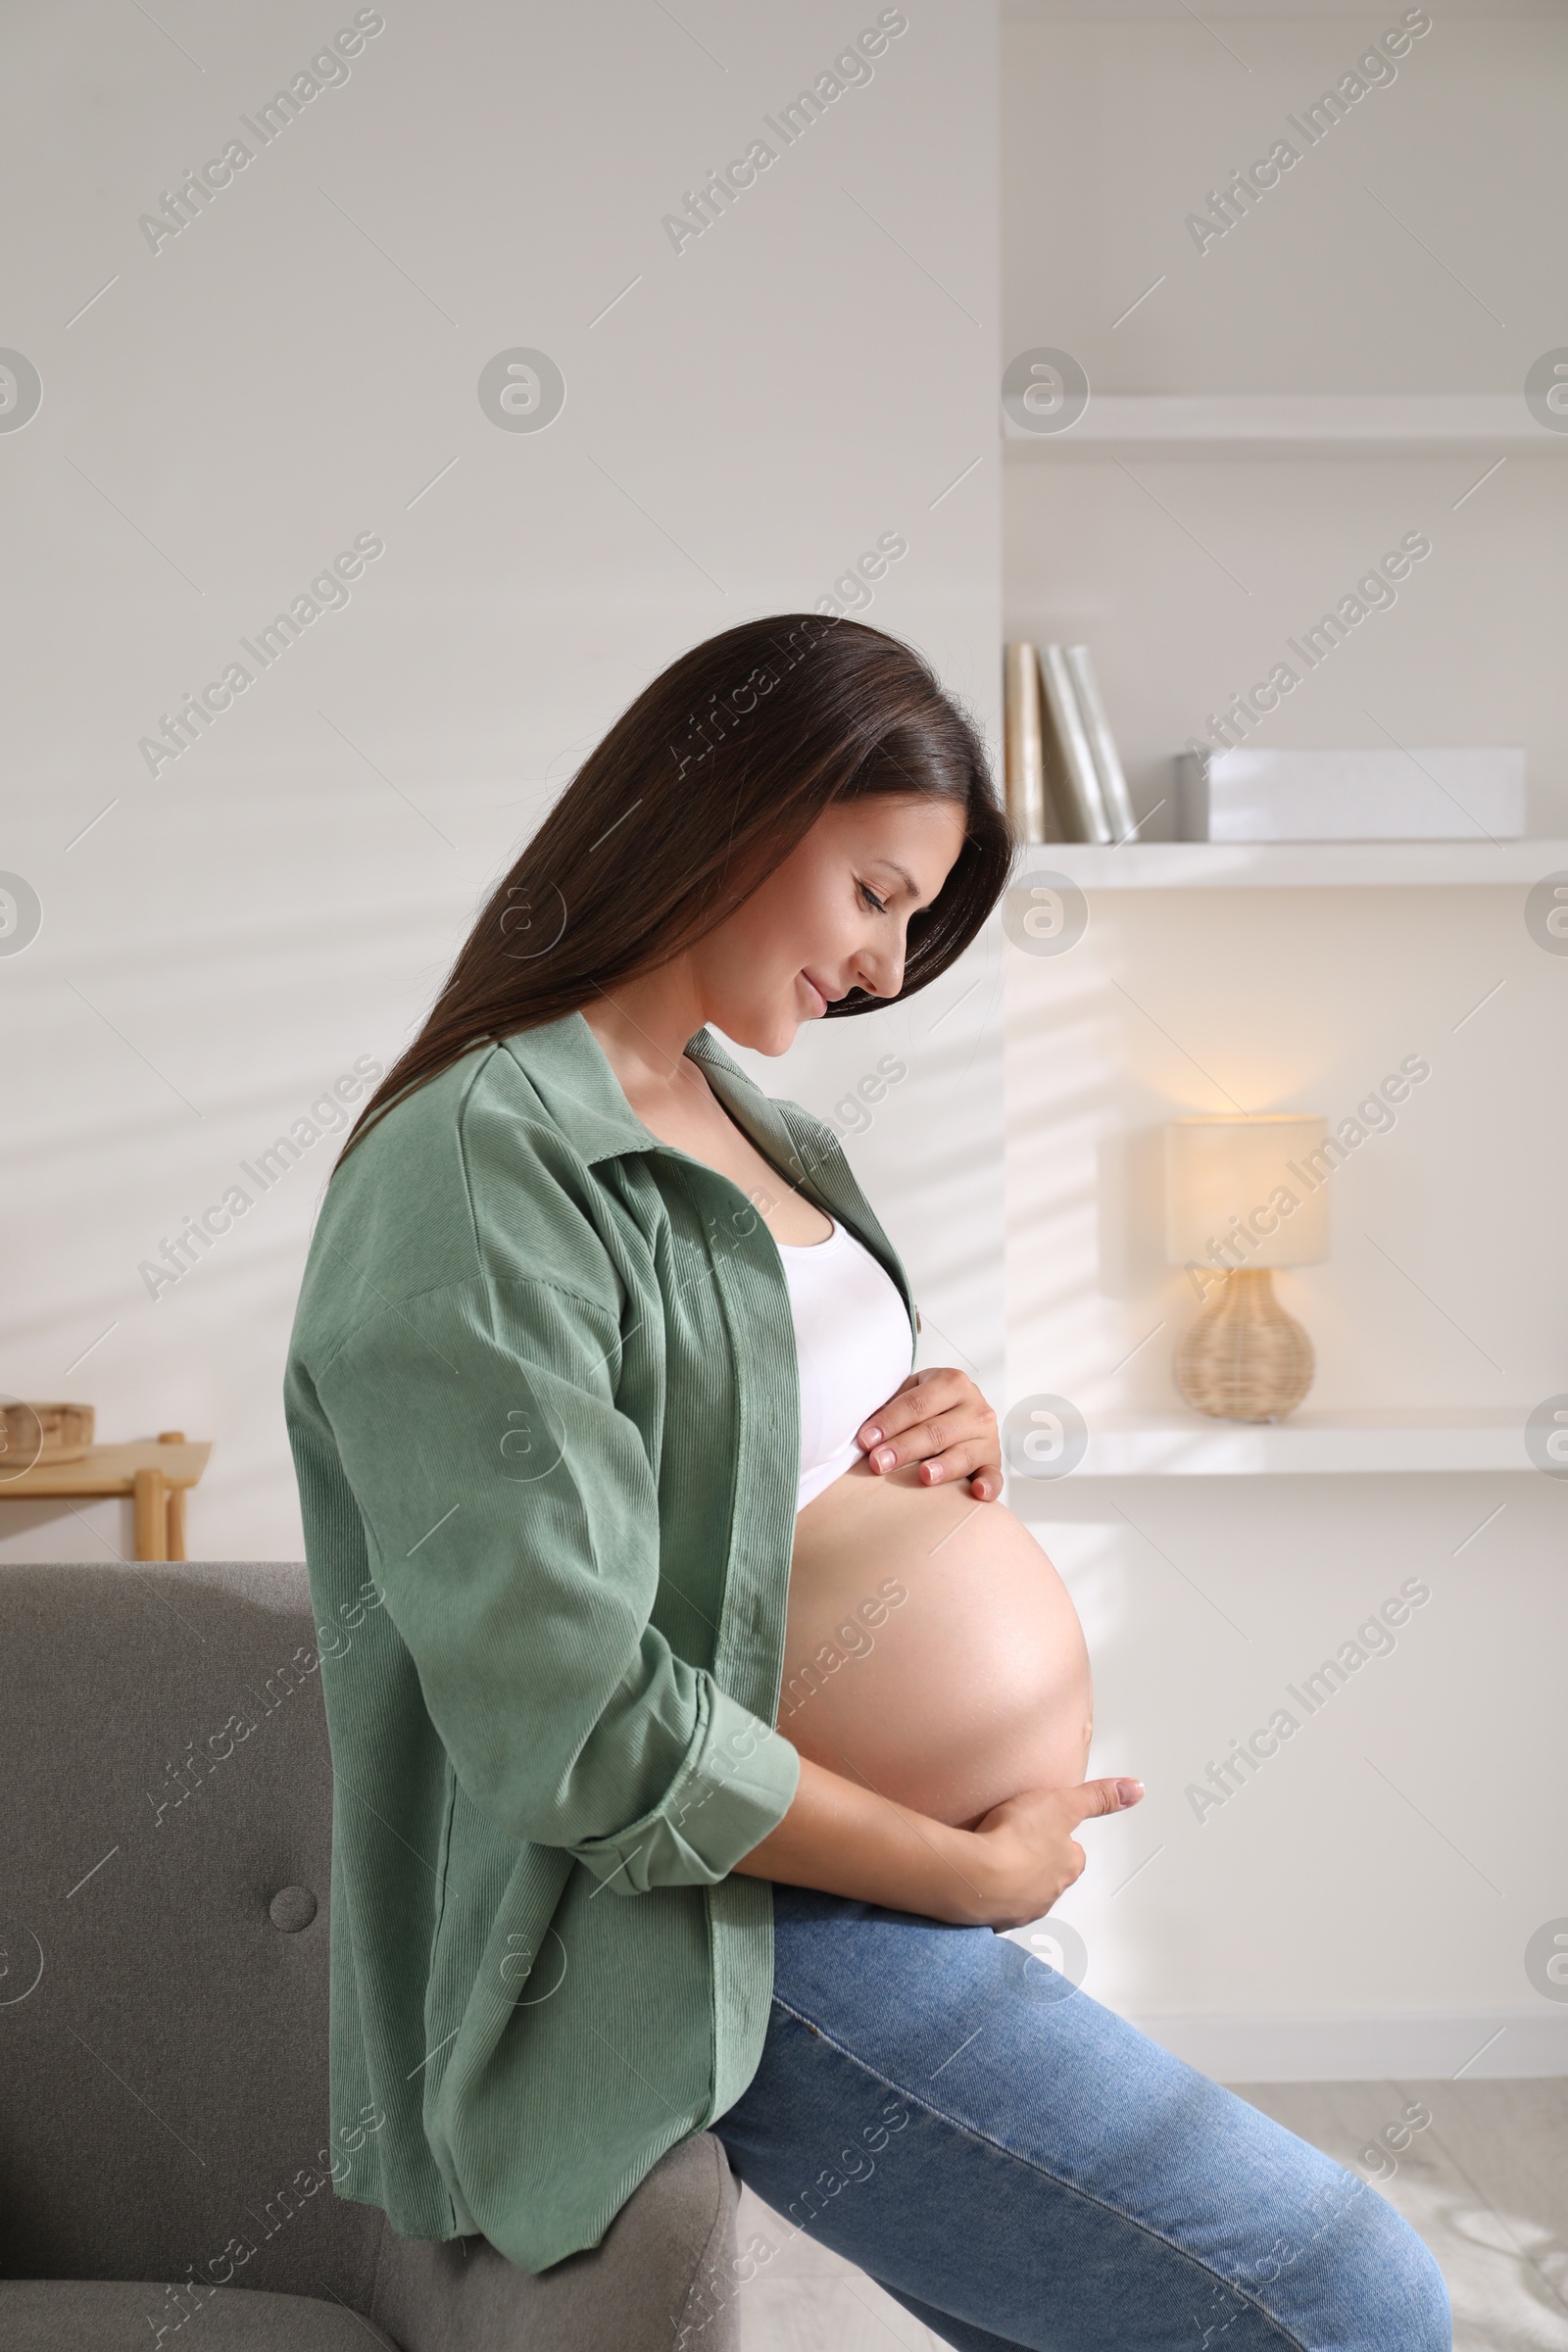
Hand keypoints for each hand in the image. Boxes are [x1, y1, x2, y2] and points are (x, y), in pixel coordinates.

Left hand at [857, 1367, 1001, 1499]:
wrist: (957, 1408)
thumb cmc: (926, 1405)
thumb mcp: (910, 1393)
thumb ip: (890, 1407)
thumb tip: (863, 1432)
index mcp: (952, 1383)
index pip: (917, 1404)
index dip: (890, 1422)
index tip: (866, 1440)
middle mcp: (975, 1408)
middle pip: (936, 1431)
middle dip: (904, 1448)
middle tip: (879, 1463)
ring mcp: (988, 1436)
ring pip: (963, 1454)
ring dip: (942, 1467)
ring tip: (922, 1475)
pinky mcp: (993, 1462)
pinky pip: (994, 1476)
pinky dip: (989, 1485)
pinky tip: (977, 1493)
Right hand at [954, 1777, 1143, 1929]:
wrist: (975, 1877)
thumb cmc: (1017, 1840)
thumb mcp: (1062, 1803)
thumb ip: (1097, 1797)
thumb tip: (1135, 1790)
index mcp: (1068, 1866)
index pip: (1074, 1855)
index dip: (1062, 1840)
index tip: (1047, 1829)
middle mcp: (1049, 1893)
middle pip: (1050, 1876)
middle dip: (1038, 1863)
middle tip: (1019, 1842)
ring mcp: (1020, 1909)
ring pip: (1023, 1893)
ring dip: (1013, 1880)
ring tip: (994, 1859)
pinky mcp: (992, 1918)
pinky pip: (995, 1907)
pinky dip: (989, 1895)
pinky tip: (977, 1878)